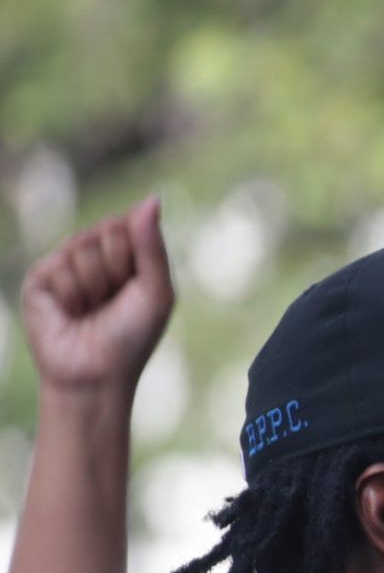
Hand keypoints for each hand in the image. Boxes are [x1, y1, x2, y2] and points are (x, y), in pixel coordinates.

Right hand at [18, 197, 174, 395]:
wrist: (95, 373)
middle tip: (114, 300)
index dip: (138, 253)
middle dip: (118, 268)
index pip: (130, 224)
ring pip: (82, 245)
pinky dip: (72, 292)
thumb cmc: (132, 336)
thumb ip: (152, 246)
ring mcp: (64, 265)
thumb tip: (152, 199)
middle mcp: (93, 256)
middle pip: (108, 229)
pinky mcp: (39, 278)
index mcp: (125, 256)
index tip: (137, 284)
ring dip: (95, 284)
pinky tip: (71, 312)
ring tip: (92, 309)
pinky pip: (59, 264)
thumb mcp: (156, 291)